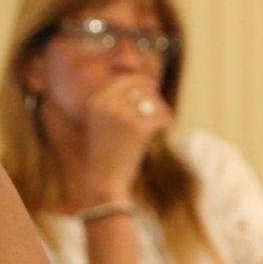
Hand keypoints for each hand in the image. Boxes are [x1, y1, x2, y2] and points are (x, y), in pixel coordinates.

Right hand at [77, 75, 171, 205]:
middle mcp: (107, 105)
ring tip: (164, 121)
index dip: (140, 82)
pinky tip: (166, 128)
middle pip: (140, 88)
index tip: (152, 86)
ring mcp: (122, 115)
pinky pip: (160, 117)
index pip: (123, 81)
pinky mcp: (138, 128)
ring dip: (161, 109)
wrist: (103, 181)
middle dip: (153, 96)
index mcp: (95, 102)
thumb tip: (146, 85)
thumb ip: (118, 105)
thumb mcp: (104, 125)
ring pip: (152, 100)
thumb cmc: (105, 156)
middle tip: (160, 109)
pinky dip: (167, 121)